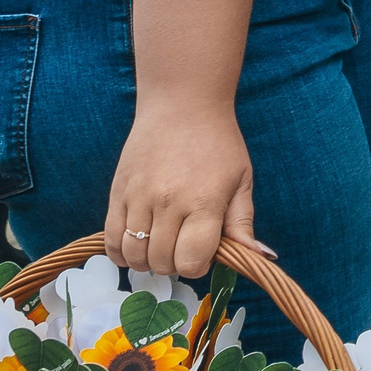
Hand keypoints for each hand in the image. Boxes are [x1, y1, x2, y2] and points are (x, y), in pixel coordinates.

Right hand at [104, 102, 270, 280]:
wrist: (182, 105)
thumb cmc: (218, 143)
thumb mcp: (241, 181)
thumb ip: (242, 223)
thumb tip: (259, 258)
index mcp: (204, 202)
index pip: (192, 261)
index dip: (199, 265)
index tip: (204, 251)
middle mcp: (168, 203)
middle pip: (162, 262)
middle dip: (175, 264)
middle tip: (183, 246)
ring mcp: (138, 198)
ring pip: (134, 255)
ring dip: (148, 261)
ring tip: (162, 244)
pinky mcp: (117, 192)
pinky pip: (111, 239)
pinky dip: (121, 252)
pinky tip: (137, 244)